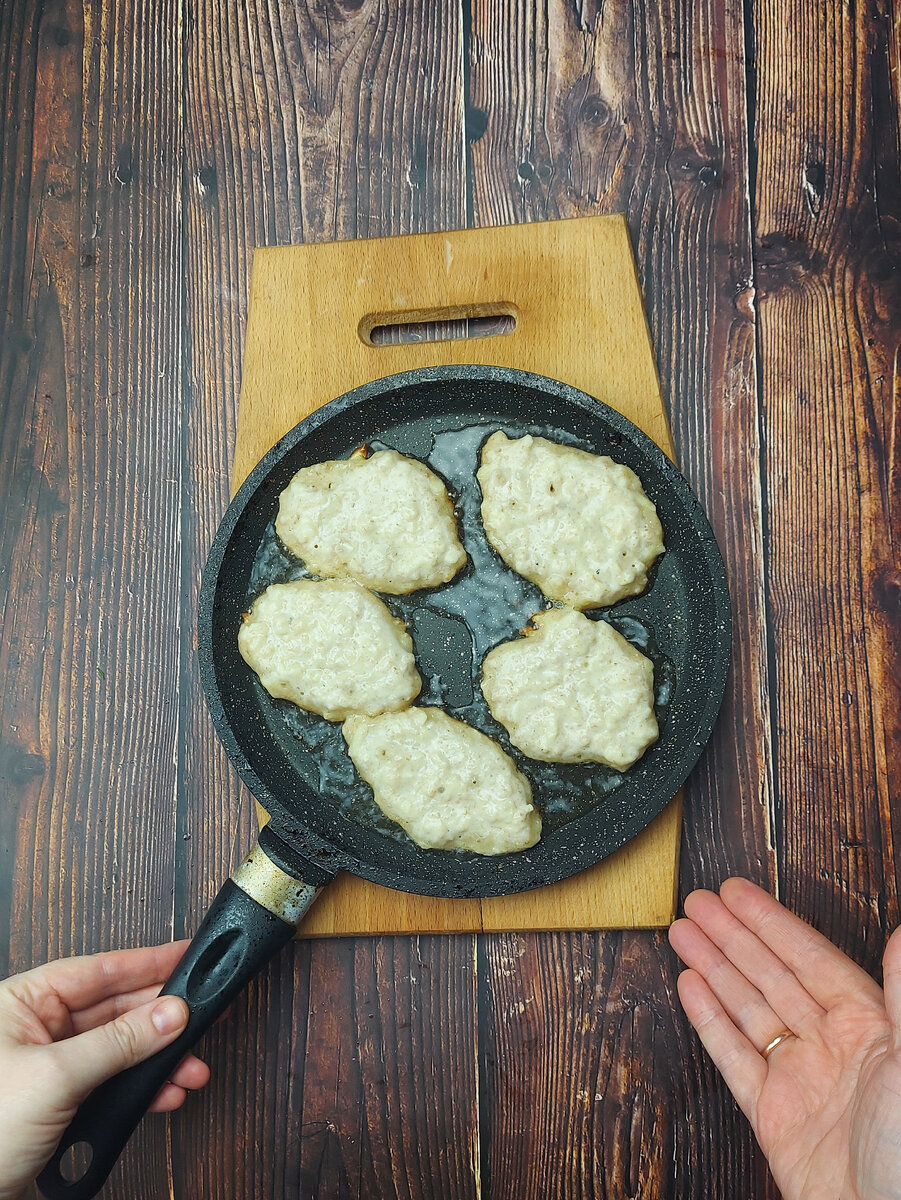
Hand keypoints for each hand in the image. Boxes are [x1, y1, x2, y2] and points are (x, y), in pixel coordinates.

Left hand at [0, 941, 209, 1199]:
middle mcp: (35, 1028)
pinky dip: (142, 1089)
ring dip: (159, 1059)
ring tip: (191, 1067)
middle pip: (115, 1010)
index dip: (146, 962)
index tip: (186, 955)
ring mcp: (50, 1066)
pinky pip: (112, 1083)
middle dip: (161, 1020)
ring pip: (119, 1049)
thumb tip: (168, 1014)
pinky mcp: (61, 1102)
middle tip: (202, 1016)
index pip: (97, 971)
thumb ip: (118, 1043)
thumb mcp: (55, 1078)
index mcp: (22, 1003)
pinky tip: (166, 1093)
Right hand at [669, 878, 900, 1199]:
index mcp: (868, 1027)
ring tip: (682, 934)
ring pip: (747, 1009)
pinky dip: (710, 1022)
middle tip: (697, 903)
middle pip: (770, 975)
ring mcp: (800, 1080)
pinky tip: (691, 989)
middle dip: (732, 936)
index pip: (809, 958)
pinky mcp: (775, 1118)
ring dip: (713, 968)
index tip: (738, 894)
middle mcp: (831, 1047)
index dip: (770, 922)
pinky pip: (735, 1059)